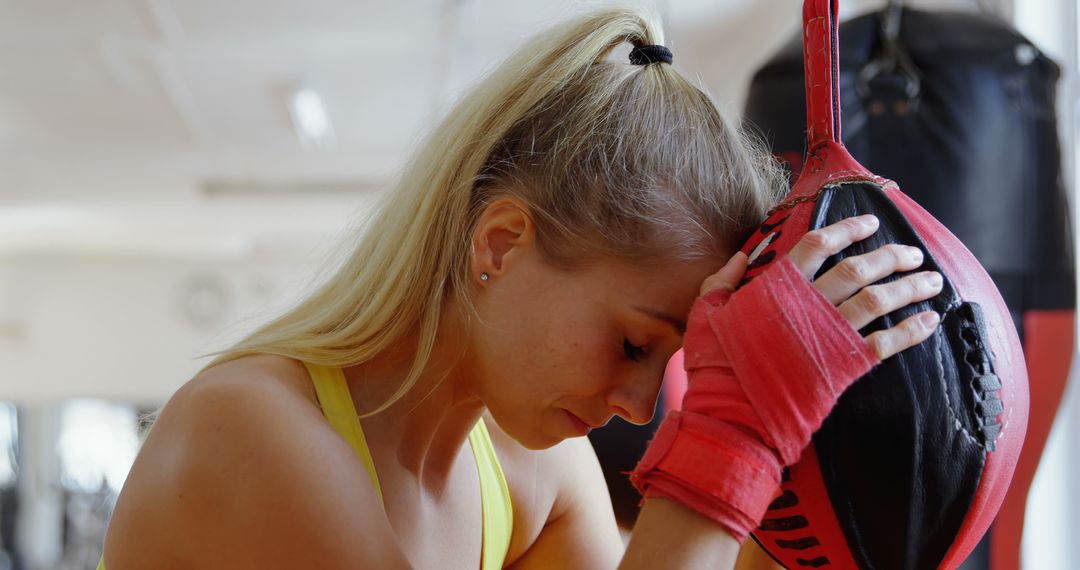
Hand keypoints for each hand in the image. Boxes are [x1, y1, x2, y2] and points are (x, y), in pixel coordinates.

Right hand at [633, 214, 933, 542]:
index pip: (817, 245)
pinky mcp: (843, 365)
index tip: (870, 222)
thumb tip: (743, 255)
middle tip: (913, 252)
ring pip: (878, 300)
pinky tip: (930, 321)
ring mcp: (828, 334)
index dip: (846, 229)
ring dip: (910, 287)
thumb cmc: (714, 364)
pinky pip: (886, 342)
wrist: (732, 413)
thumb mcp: (706, 312)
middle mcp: (807, 304)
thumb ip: (722, 280)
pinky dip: (912, 330)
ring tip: (933, 280)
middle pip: (857, 268)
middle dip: (890, 256)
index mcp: (775, 287)